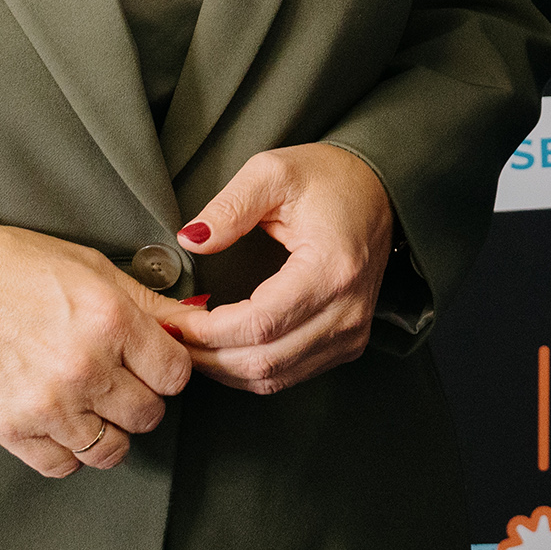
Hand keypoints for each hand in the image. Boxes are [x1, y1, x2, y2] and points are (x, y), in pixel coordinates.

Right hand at [0, 218, 197, 478]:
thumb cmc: (9, 267)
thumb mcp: (90, 267)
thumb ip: (148, 303)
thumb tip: (198, 322)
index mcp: (110, 319)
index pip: (176, 374)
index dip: (168, 369)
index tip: (152, 363)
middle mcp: (85, 367)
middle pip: (149, 415)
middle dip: (142, 400)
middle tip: (120, 382)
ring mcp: (47, 405)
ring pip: (112, 450)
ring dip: (109, 431)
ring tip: (92, 406)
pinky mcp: (10, 431)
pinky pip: (63, 466)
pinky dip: (69, 452)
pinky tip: (61, 424)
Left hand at [162, 143, 399, 395]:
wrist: (381, 191)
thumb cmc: (330, 178)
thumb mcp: (274, 172)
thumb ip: (229, 206)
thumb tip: (191, 240)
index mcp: (331, 269)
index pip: (259, 324)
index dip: (208, 331)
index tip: (174, 318)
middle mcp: (347, 310)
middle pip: (263, 361)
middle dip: (206, 356)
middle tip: (170, 336)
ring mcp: (351, 332)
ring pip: (274, 377)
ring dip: (224, 368)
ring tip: (190, 344)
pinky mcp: (348, 343)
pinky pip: (290, 375)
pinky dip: (249, 370)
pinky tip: (223, 349)